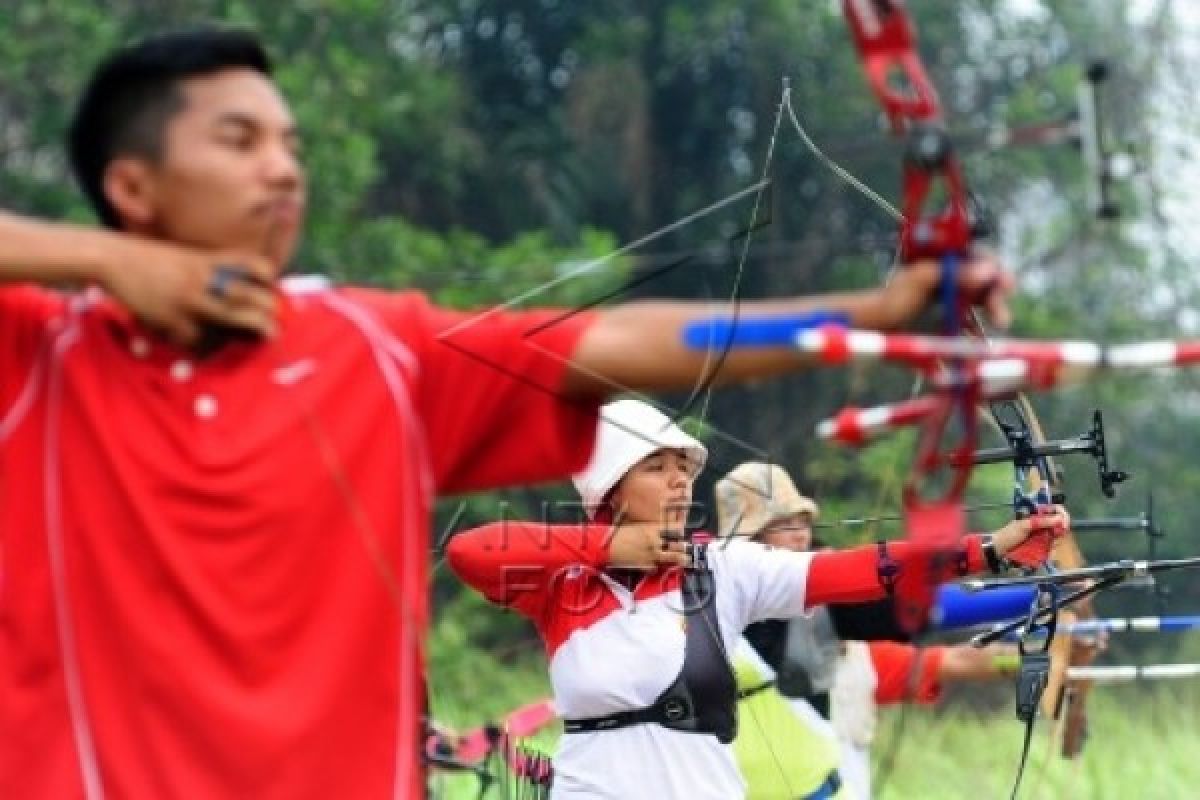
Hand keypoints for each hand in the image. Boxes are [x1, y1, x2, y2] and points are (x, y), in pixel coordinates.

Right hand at [96, 235, 278, 346]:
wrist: (111, 258)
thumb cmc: (149, 258)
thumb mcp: (184, 255)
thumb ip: (208, 268)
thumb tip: (233, 287)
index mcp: (207, 259)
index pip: (250, 263)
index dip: (268, 276)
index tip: (275, 287)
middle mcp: (202, 277)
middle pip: (248, 293)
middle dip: (268, 308)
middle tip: (277, 321)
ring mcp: (188, 298)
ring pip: (232, 315)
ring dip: (254, 326)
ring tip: (268, 335)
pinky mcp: (171, 317)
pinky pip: (197, 336)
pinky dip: (206, 343)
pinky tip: (210, 346)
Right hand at [606, 522, 690, 570]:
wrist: (605, 546)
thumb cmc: (617, 534)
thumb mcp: (635, 526)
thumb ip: (649, 529)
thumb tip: (659, 531)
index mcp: (651, 528)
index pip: (675, 528)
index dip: (680, 532)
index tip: (682, 534)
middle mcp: (655, 540)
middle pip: (678, 544)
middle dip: (683, 547)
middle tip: (685, 548)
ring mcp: (652, 553)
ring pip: (673, 557)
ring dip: (680, 559)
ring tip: (685, 560)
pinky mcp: (646, 565)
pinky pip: (657, 568)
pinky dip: (657, 567)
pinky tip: (656, 566)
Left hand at [876, 250, 1014, 329]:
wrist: (874, 327)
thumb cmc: (892, 298)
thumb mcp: (922, 280)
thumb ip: (954, 273)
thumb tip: (988, 270)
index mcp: (944, 259)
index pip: (979, 256)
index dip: (994, 269)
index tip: (1005, 285)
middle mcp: (950, 276)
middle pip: (983, 280)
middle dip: (995, 295)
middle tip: (1002, 315)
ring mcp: (950, 298)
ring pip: (980, 302)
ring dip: (991, 312)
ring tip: (999, 324)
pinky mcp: (948, 320)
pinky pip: (969, 324)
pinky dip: (977, 332)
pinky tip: (980, 342)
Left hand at [991, 505, 1069, 567]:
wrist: (998, 548)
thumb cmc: (1009, 534)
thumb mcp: (1025, 526)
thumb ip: (1042, 522)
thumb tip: (1060, 519)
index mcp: (1036, 514)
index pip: (1055, 509)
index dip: (1062, 515)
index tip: (1064, 525)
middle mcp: (1040, 522)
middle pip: (1058, 523)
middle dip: (1060, 529)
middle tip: (1056, 537)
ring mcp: (1040, 533)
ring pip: (1055, 534)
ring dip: (1055, 540)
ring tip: (1049, 545)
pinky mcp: (1039, 543)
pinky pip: (1050, 544)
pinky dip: (1050, 547)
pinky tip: (1048, 550)